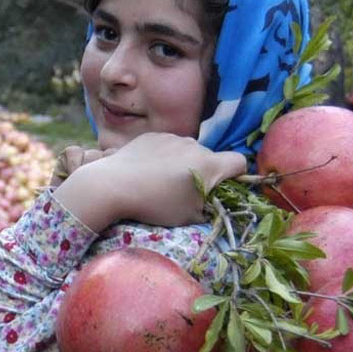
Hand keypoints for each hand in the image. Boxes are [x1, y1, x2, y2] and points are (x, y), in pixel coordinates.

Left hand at [53, 133, 246, 231]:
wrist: (113, 185)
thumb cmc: (155, 204)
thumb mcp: (189, 216)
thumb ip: (208, 206)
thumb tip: (211, 202)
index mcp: (209, 164)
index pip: (239, 162)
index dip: (237, 175)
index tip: (224, 187)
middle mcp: (194, 145)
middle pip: (210, 157)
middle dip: (204, 172)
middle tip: (185, 191)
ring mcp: (172, 137)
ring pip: (187, 150)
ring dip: (182, 163)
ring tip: (161, 181)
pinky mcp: (152, 135)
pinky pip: (167, 145)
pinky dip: (163, 156)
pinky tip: (146, 170)